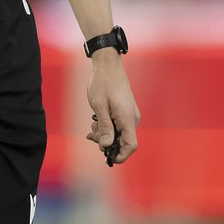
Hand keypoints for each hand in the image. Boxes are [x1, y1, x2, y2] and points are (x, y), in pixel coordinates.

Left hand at [85, 50, 139, 164]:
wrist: (108, 65)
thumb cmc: (102, 83)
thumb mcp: (99, 106)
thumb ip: (104, 126)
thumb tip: (106, 146)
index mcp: (127, 118)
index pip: (131, 145)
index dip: (121, 155)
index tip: (107, 157)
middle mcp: (132, 118)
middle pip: (123, 141)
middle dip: (107, 142)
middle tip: (91, 134)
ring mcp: (129, 114)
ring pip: (119, 133)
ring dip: (105, 133)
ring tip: (92, 125)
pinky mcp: (125, 111)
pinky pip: (118, 125)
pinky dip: (107, 127)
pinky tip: (96, 122)